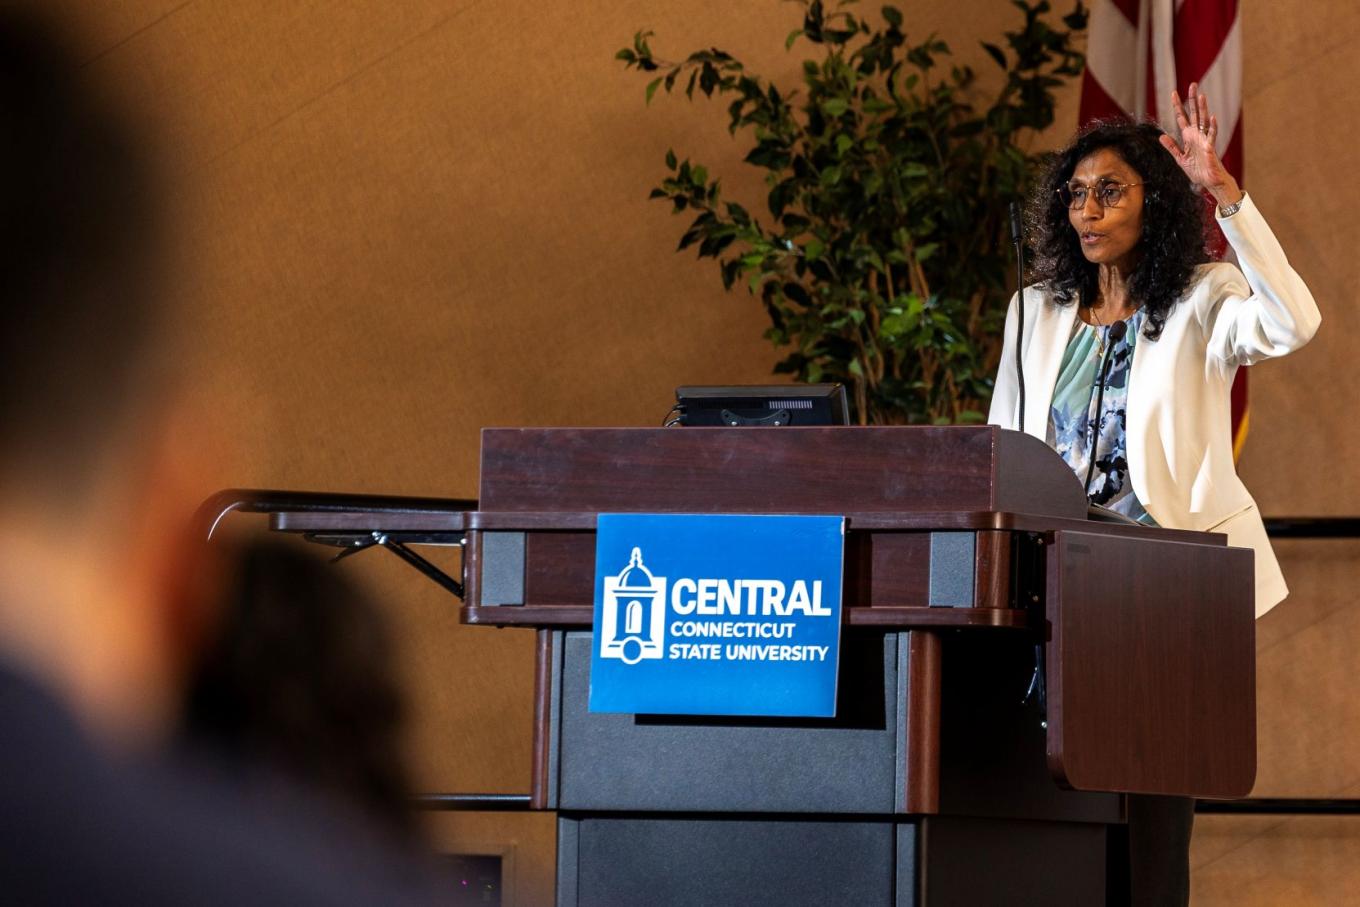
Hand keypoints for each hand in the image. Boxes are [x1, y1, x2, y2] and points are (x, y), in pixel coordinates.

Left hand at [1158, 82, 1242, 208]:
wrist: (1209, 181)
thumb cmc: (1197, 170)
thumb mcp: (1179, 158)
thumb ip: (1172, 147)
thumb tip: (1161, 136)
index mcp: (1188, 137)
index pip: (1182, 118)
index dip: (1178, 106)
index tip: (1173, 93)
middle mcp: (1197, 136)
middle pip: (1194, 114)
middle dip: (1192, 100)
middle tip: (1192, 85)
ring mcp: (1204, 140)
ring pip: (1203, 121)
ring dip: (1203, 109)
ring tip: (1201, 96)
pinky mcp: (1210, 148)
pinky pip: (1211, 136)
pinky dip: (1212, 127)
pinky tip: (1212, 117)